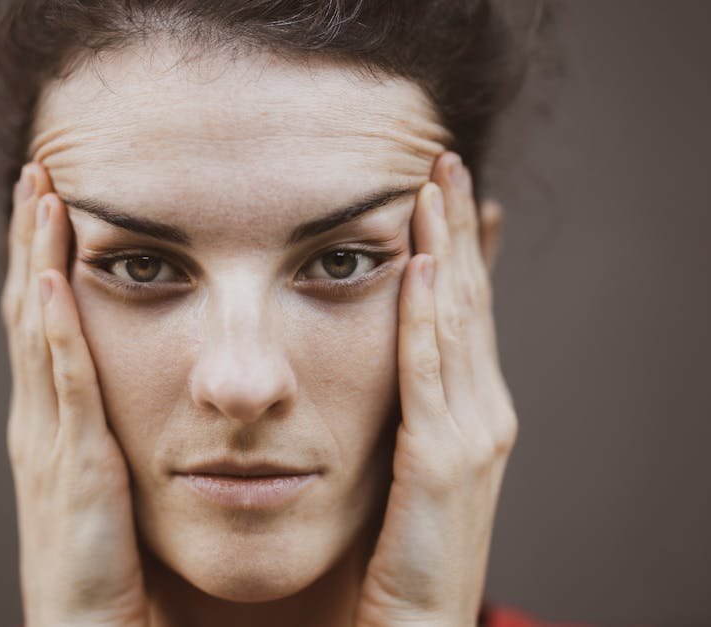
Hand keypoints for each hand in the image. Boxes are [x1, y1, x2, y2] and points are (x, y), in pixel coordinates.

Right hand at [1, 164, 148, 626]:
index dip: (44, 257)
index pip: (43, 320)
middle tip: (41, 172)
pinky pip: (65, 389)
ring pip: (39, 333)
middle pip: (31, 309)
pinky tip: (56, 283)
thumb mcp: (108, 478)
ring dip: (41, 262)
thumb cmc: (111, 559)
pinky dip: (57, 333)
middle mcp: (40, 419)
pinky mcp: (73, 470)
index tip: (56, 199)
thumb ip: (118, 428)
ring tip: (45, 197)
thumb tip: (156, 387)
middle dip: (35, 239)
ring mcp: (49, 441)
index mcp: (53, 419)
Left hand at [354, 153, 516, 625]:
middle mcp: (482, 411)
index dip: (459, 246)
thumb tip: (383, 363)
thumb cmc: (399, 547)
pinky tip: (418, 268)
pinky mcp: (444, 460)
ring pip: (454, 321)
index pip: (463, 310)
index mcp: (468, 409)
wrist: (417, 625)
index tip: (443, 189)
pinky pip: (430, 372)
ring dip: (444, 249)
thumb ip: (400, 409)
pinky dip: (426, 317)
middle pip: (467, 300)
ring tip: (433, 186)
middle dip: (455, 227)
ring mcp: (471, 433)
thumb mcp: (405, 463)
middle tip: (441, 159)